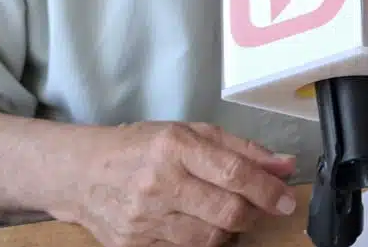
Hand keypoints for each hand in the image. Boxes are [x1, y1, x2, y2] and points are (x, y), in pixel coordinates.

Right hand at [60, 121, 298, 246]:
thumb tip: (284, 165)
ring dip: (230, 230)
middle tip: (263, 209)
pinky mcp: (134, 246)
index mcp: (174, 147)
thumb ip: (241, 149)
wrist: (81, 173)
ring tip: (229, 214)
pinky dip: (202, 241)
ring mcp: (144, 219)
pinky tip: (201, 225)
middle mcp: (158, 183)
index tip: (286, 199)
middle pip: (226, 212)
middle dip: (254, 214)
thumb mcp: (190, 133)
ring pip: (209, 239)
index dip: (268, 190)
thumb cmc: (141, 147)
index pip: (234, 173)